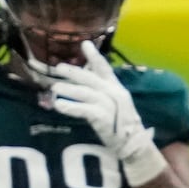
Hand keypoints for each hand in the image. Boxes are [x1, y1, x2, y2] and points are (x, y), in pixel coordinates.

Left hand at [40, 41, 166, 186]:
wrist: (134, 143)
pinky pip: (84, 110)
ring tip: (54, 88)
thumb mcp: (115, 103)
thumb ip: (103, 91)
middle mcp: (114, 93)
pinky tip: (59, 105)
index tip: (84, 44)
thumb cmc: (122, 124)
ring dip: (68, 89)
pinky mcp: (103, 118)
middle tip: (59, 68)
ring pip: (85, 93)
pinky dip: (71, 107)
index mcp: (116, 88)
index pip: (104, 68)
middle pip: (91, 79)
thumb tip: (86, 80)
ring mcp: (109, 105)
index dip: (94, 56)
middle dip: (74, 72)